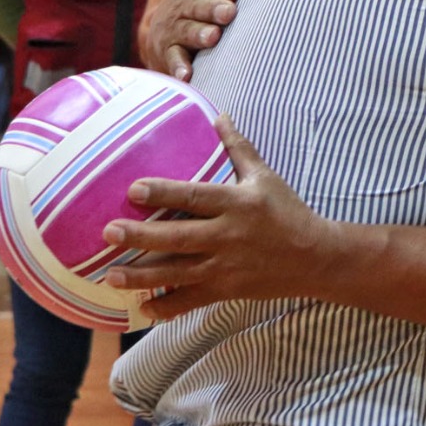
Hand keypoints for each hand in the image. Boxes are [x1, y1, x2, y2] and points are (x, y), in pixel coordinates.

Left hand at [102, 114, 337, 318]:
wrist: (316, 258)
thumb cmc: (288, 212)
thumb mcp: (266, 176)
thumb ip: (238, 147)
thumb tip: (219, 115)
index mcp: (237, 204)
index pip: (195, 197)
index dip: (164, 193)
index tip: (133, 189)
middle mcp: (228, 236)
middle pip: (178, 237)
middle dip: (141, 237)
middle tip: (108, 233)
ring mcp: (226, 266)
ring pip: (178, 273)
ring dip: (143, 277)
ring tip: (110, 276)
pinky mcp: (227, 290)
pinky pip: (192, 301)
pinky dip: (167, 308)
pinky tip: (142, 310)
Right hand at [148, 0, 267, 79]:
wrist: (162, 30)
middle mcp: (183, 5)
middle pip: (196, 6)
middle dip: (211, 9)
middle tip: (228, 13)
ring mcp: (173, 30)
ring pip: (185, 31)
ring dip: (198, 34)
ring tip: (213, 38)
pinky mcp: (167, 53)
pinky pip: (173, 60)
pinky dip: (179, 68)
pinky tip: (188, 76)